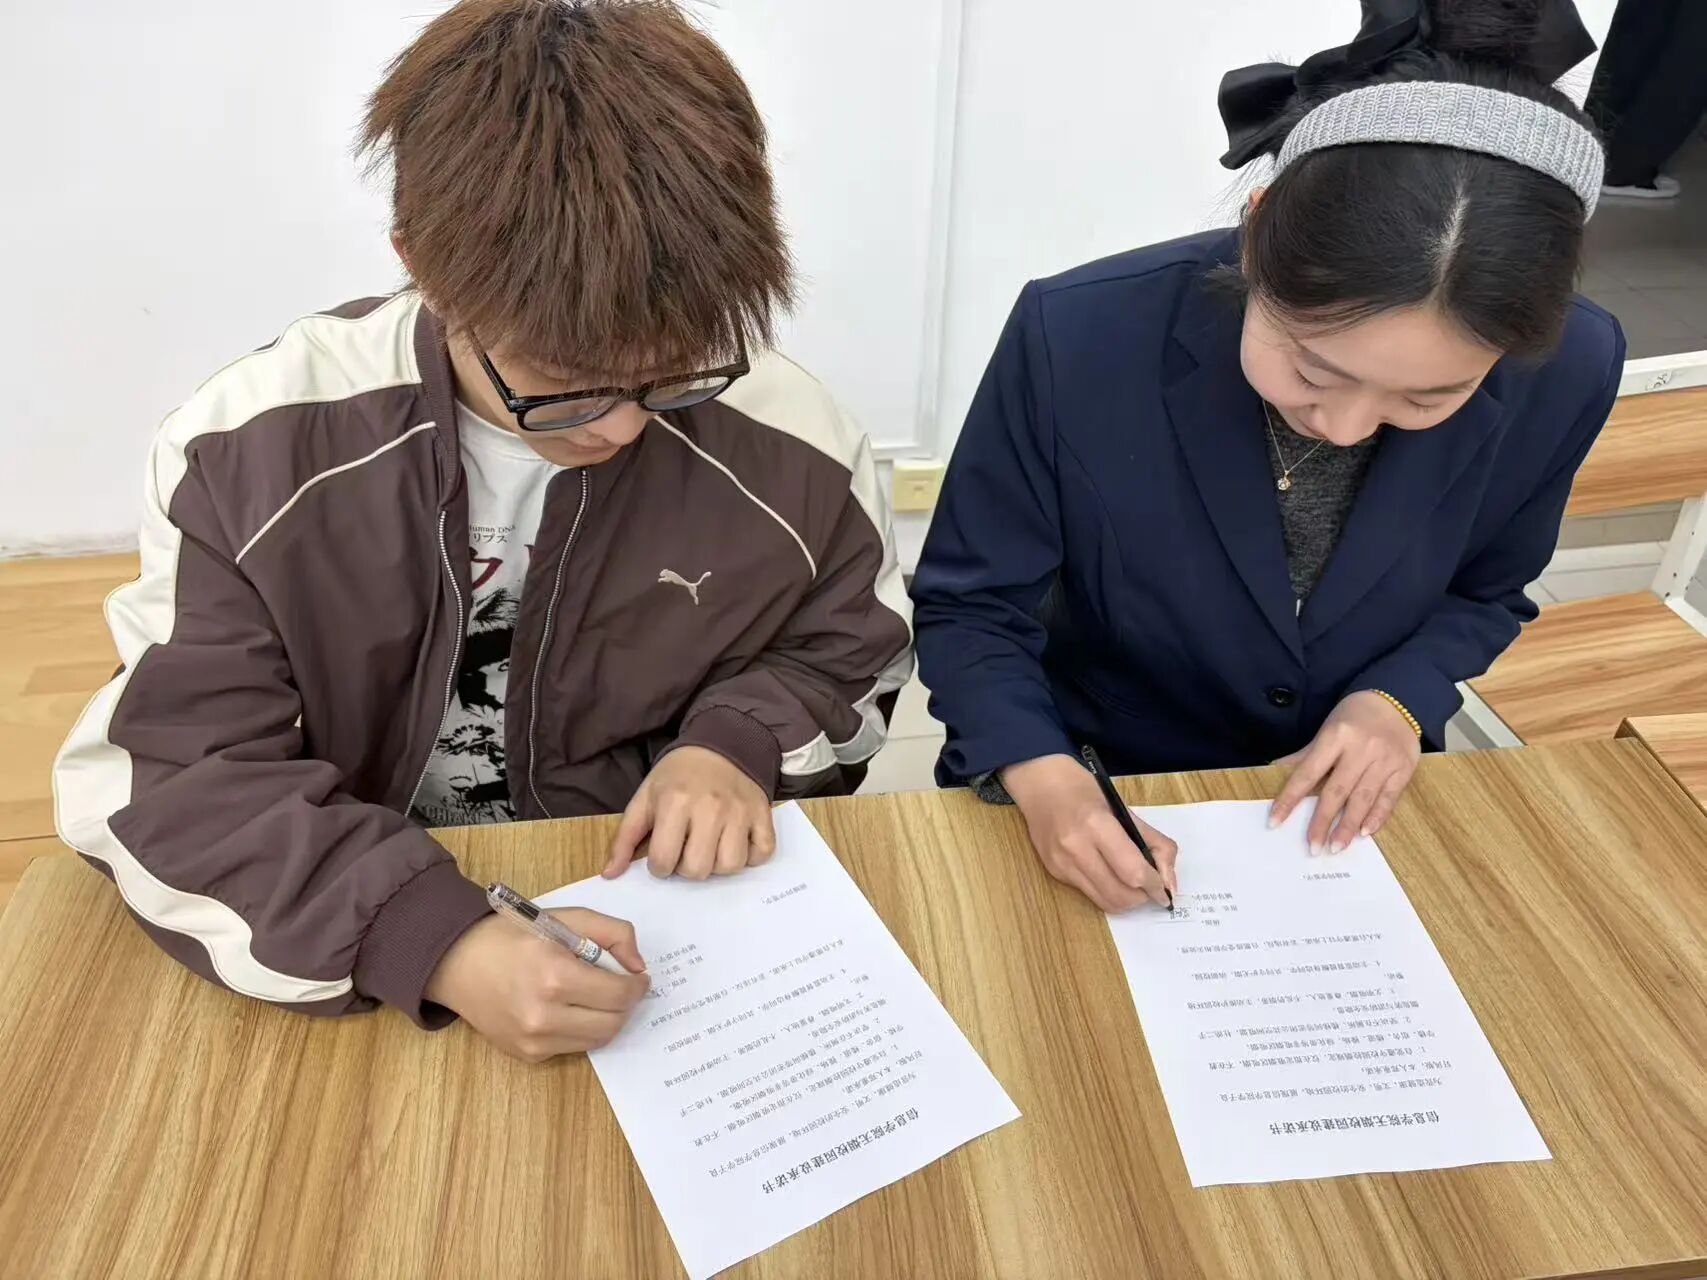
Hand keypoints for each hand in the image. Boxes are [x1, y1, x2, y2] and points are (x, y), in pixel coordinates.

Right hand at [425, 908, 649, 1062]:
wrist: (458, 962)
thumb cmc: (513, 935)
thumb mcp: (566, 918)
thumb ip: (611, 933)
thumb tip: (638, 966)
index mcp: (555, 975)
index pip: (618, 995)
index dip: (637, 986)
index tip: (639, 978)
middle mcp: (543, 1015)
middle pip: (612, 1023)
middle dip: (626, 1005)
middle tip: (623, 989)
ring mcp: (533, 1040)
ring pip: (596, 1040)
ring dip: (607, 1019)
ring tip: (598, 998)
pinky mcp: (527, 1054)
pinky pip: (572, 1047)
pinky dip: (581, 1030)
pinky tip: (570, 1009)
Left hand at [604, 746, 776, 879]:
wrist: (721, 744)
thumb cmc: (678, 775)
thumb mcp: (645, 798)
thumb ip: (625, 838)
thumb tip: (610, 874)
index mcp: (674, 803)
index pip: (663, 862)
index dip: (659, 866)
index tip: (664, 853)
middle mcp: (710, 808)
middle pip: (698, 870)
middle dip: (687, 868)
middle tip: (687, 851)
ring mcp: (740, 812)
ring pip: (731, 866)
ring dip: (718, 865)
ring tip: (711, 848)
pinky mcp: (763, 814)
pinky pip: (762, 854)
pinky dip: (751, 857)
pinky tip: (736, 843)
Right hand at [1001, 753, 1177, 911]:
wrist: (1038, 783)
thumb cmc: (1084, 789)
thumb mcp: (1125, 808)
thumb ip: (1153, 842)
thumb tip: (1169, 881)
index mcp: (1097, 825)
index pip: (1133, 871)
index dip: (1155, 886)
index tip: (1166, 892)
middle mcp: (1076, 849)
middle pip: (1119, 895)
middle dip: (1142, 898)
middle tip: (1150, 888)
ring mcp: (1062, 864)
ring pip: (1104, 902)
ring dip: (1125, 900)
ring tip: (1132, 885)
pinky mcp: (1054, 872)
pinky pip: (1089, 892)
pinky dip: (1106, 890)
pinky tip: (1108, 874)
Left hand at [1270, 691, 1421, 853]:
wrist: (1397, 700)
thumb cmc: (1354, 717)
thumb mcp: (1327, 729)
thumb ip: (1306, 754)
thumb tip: (1276, 772)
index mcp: (1335, 737)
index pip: (1307, 774)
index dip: (1290, 799)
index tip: (1275, 821)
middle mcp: (1360, 749)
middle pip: (1337, 791)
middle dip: (1322, 822)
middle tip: (1312, 847)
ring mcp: (1384, 760)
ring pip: (1363, 799)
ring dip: (1348, 826)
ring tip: (1336, 847)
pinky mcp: (1403, 769)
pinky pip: (1389, 798)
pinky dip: (1377, 817)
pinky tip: (1364, 833)